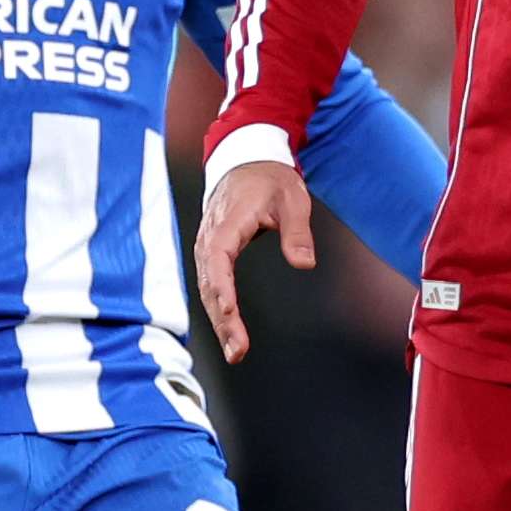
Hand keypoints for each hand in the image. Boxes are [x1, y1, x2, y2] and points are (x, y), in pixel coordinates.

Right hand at [191, 158, 315, 360]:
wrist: (247, 161)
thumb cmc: (270, 180)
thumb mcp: (293, 200)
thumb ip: (297, 232)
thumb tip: (303, 264)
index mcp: (229, 221)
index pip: (218, 257)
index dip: (221, 287)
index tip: (230, 313)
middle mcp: (211, 236)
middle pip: (209, 282)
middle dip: (221, 319)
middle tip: (237, 350)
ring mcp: (207, 244)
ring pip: (206, 287)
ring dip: (218, 321)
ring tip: (235, 350)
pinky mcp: (210, 252)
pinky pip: (209, 283)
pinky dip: (217, 308)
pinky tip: (228, 331)